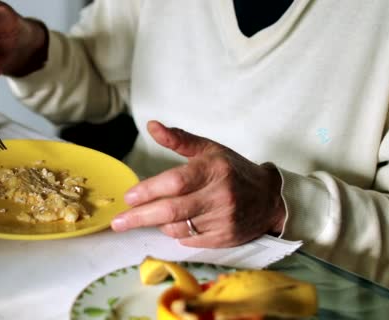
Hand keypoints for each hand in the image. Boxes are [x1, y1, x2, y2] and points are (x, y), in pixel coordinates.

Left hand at [111, 120, 285, 247]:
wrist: (270, 198)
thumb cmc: (234, 170)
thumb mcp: (209, 149)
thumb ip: (179, 139)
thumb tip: (152, 126)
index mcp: (214, 169)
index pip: (175, 182)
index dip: (148, 191)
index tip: (128, 197)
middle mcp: (219, 195)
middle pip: (171, 210)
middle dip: (140, 218)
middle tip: (118, 222)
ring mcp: (223, 220)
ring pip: (177, 227)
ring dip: (159, 223)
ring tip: (153, 215)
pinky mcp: (224, 239)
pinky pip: (189, 240)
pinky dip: (176, 232)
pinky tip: (176, 223)